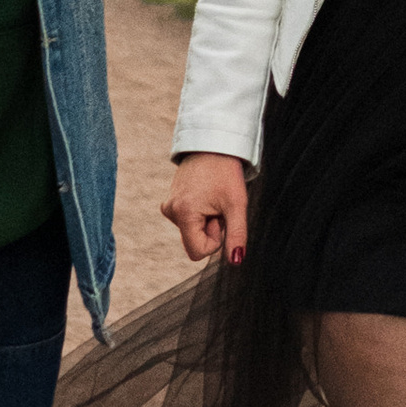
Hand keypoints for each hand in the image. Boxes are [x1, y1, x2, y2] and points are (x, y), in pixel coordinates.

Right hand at [165, 152, 249, 266]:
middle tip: (219, 206)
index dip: (215, 241)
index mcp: (184, 214)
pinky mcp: (171, 202)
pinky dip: (200, 213)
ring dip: (206, 220)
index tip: (221, 218)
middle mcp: (171, 212)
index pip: (198, 252)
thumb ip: (236, 235)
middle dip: (211, 229)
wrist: (213, 145)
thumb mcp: (236, 205)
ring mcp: (169, 206)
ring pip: (192, 231)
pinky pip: (188, 220)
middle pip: (194, 241)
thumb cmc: (226, 172)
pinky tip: (206, 194)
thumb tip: (235, 261)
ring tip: (213, 197)